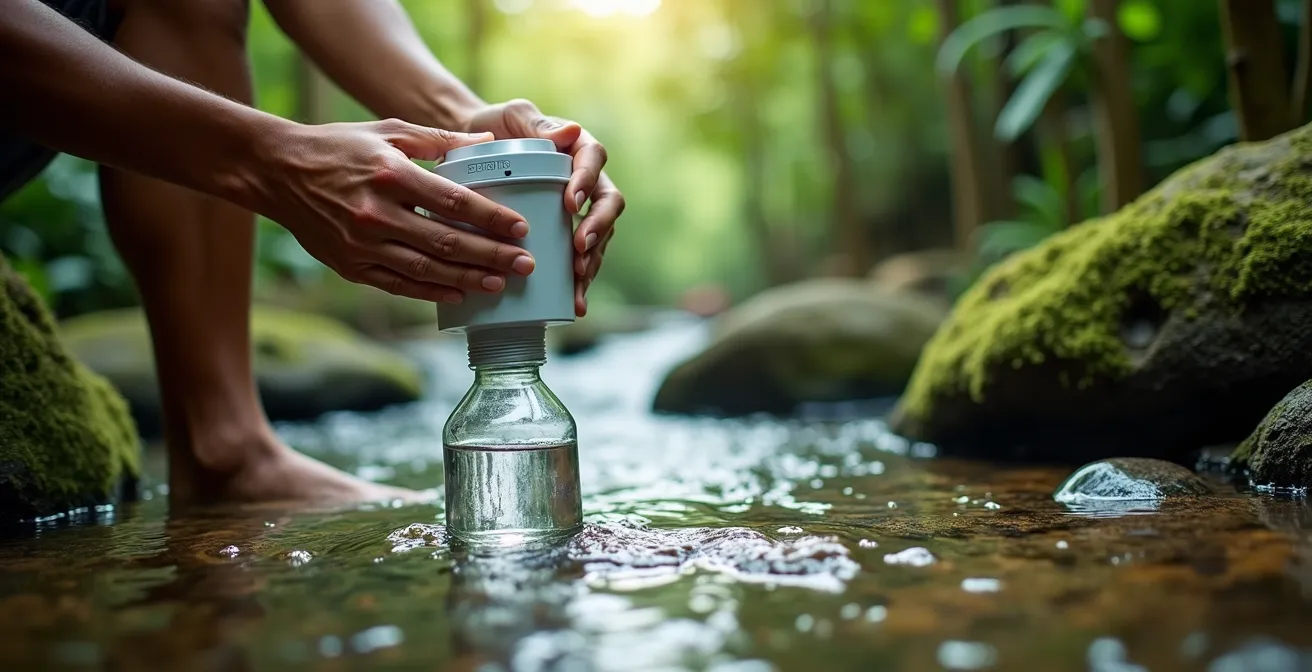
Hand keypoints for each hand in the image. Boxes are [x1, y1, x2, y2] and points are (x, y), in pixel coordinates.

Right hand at [250, 118, 536, 302]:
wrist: (276, 171)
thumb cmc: (338, 146)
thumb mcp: (388, 129)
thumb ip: (439, 138)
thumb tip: (487, 142)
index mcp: (391, 176)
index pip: (454, 203)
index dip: (491, 219)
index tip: (521, 229)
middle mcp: (376, 214)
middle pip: (447, 242)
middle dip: (491, 256)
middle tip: (525, 264)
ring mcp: (362, 245)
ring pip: (425, 270)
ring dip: (467, 279)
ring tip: (499, 285)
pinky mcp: (350, 266)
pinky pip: (397, 285)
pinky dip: (430, 292)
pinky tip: (457, 294)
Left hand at [461, 99, 623, 316]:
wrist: (474, 152)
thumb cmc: (494, 128)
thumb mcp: (512, 117)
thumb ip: (535, 123)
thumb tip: (569, 132)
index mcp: (577, 148)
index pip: (593, 161)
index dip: (587, 183)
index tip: (570, 204)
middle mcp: (586, 180)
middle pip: (607, 204)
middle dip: (598, 230)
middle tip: (578, 249)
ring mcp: (579, 210)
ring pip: (599, 236)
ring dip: (592, 262)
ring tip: (578, 285)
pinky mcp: (565, 234)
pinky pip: (580, 257)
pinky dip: (578, 281)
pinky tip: (574, 302)